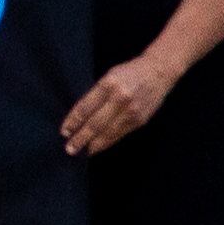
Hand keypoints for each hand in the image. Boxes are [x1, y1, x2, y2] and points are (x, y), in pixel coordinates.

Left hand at [63, 53, 182, 154]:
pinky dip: (107, 143)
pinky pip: (119, 135)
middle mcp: (120, 98)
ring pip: (107, 133)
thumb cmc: (130, 72)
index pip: (86, 107)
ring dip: (93, 145)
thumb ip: (97, 94)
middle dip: (80, 138)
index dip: (73, 121)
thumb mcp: (110, 76)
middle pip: (95, 123)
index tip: (64, 132)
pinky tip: (98, 147)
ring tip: (81, 152)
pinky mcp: (139, 121)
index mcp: (109, 84)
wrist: (159, 72)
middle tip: (69, 148)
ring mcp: (131, 111)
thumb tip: (80, 117)